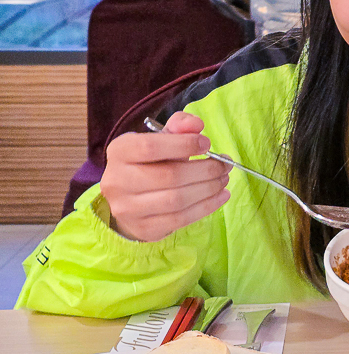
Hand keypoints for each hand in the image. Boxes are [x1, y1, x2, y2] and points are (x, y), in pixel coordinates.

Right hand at [100, 112, 231, 241]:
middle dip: (205, 170)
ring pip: (176, 200)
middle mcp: (118, 180)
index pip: (150, 147)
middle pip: (169, 176)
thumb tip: (197, 125)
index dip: (183, 145)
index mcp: (120, 151)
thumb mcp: (160, 140)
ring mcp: (128, 208)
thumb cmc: (149, 164)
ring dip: (208, 189)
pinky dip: (207, 207)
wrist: (130, 201)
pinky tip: (221, 196)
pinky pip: (181, 219)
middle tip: (225, 165)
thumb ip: (178, 127)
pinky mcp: (144, 228)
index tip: (207, 144)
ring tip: (224, 179)